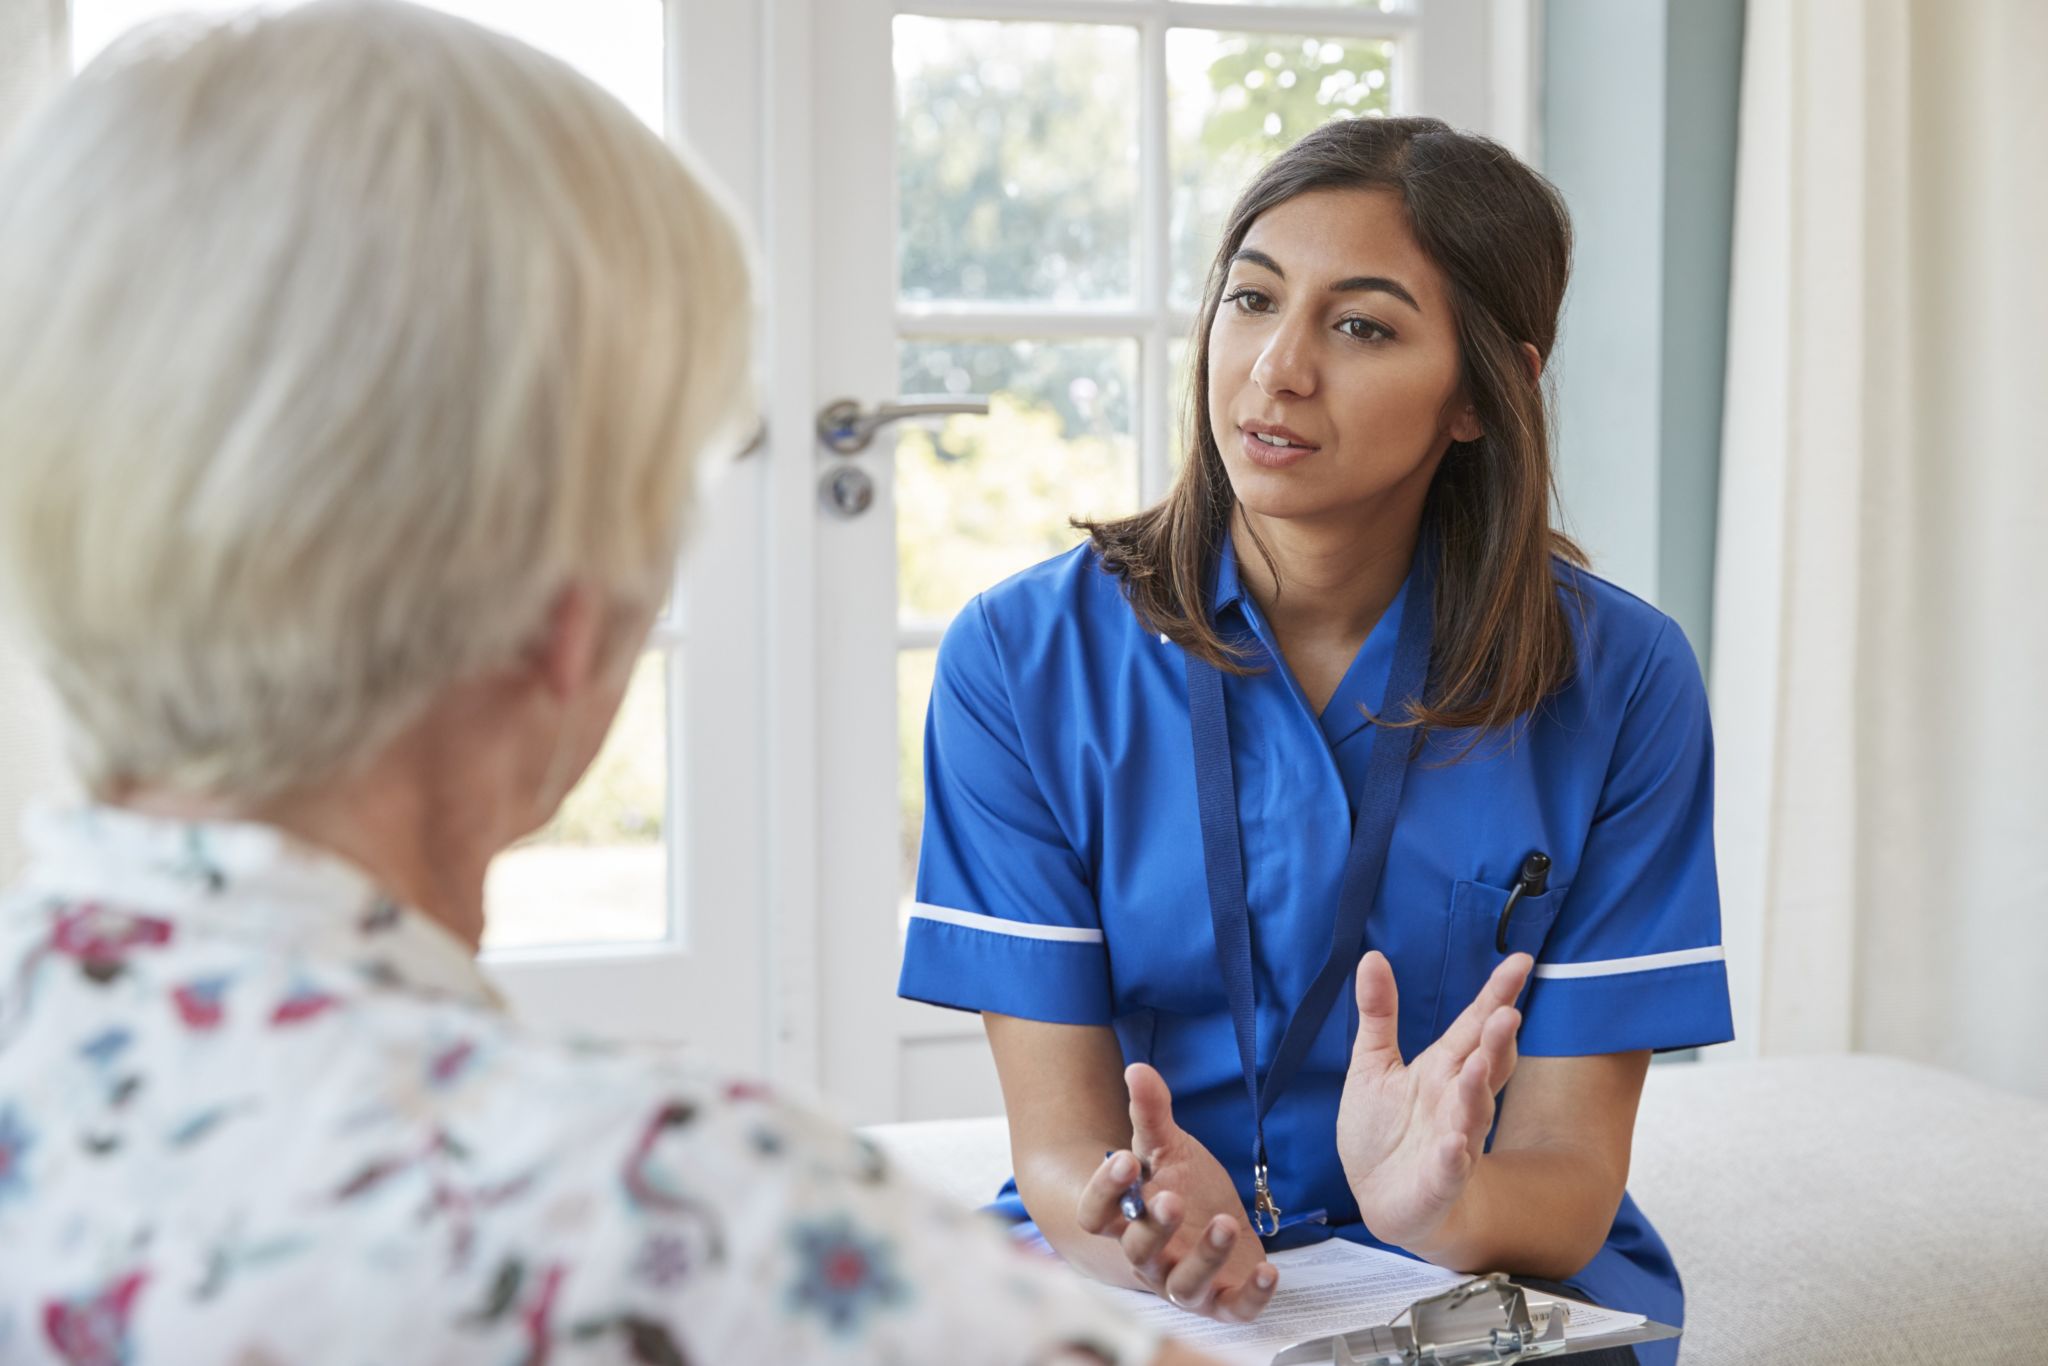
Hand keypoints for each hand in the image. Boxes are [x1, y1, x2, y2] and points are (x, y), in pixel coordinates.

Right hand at [1074, 1063, 1278, 1321]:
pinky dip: (1252, 1296)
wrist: (1219, 1225)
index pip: (1096, 1215)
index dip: (1104, 1191)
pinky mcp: (1224, 1301)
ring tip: (1225, 1224)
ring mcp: (1185, 1283)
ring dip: (1204, 1258)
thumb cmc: (1185, 1188)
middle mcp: (1149, 1259)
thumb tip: (1138, 1068)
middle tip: (1173, 1198)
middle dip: (1155, 1227)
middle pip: (1137, 1252)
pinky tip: (1270, 1270)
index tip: (1124, 1159)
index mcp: (1126, 1220)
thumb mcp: (1170, 1149)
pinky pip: (1234, 1308)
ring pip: (1183, 1285)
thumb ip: (1151, 1115)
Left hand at [1335, 952, 1530, 1254]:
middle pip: (1486, 1064)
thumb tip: (1372, 956)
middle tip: (1507, 1013)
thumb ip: (1379, 1013)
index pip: (1474, 1025)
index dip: (1497, 995)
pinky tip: (1455, 1145)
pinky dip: (1453, 1157)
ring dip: (1477, 1090)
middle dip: (1497, 1040)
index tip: (1522, 960)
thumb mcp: (1373, 1064)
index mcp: (1443, 1068)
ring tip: (1480, 1064)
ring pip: (1473, 1113)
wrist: (1383, 1199)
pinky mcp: (1439, 1180)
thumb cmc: (1384, 1130)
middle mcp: (1456, 1100)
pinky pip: (1449, 1168)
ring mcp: (1453, 1141)